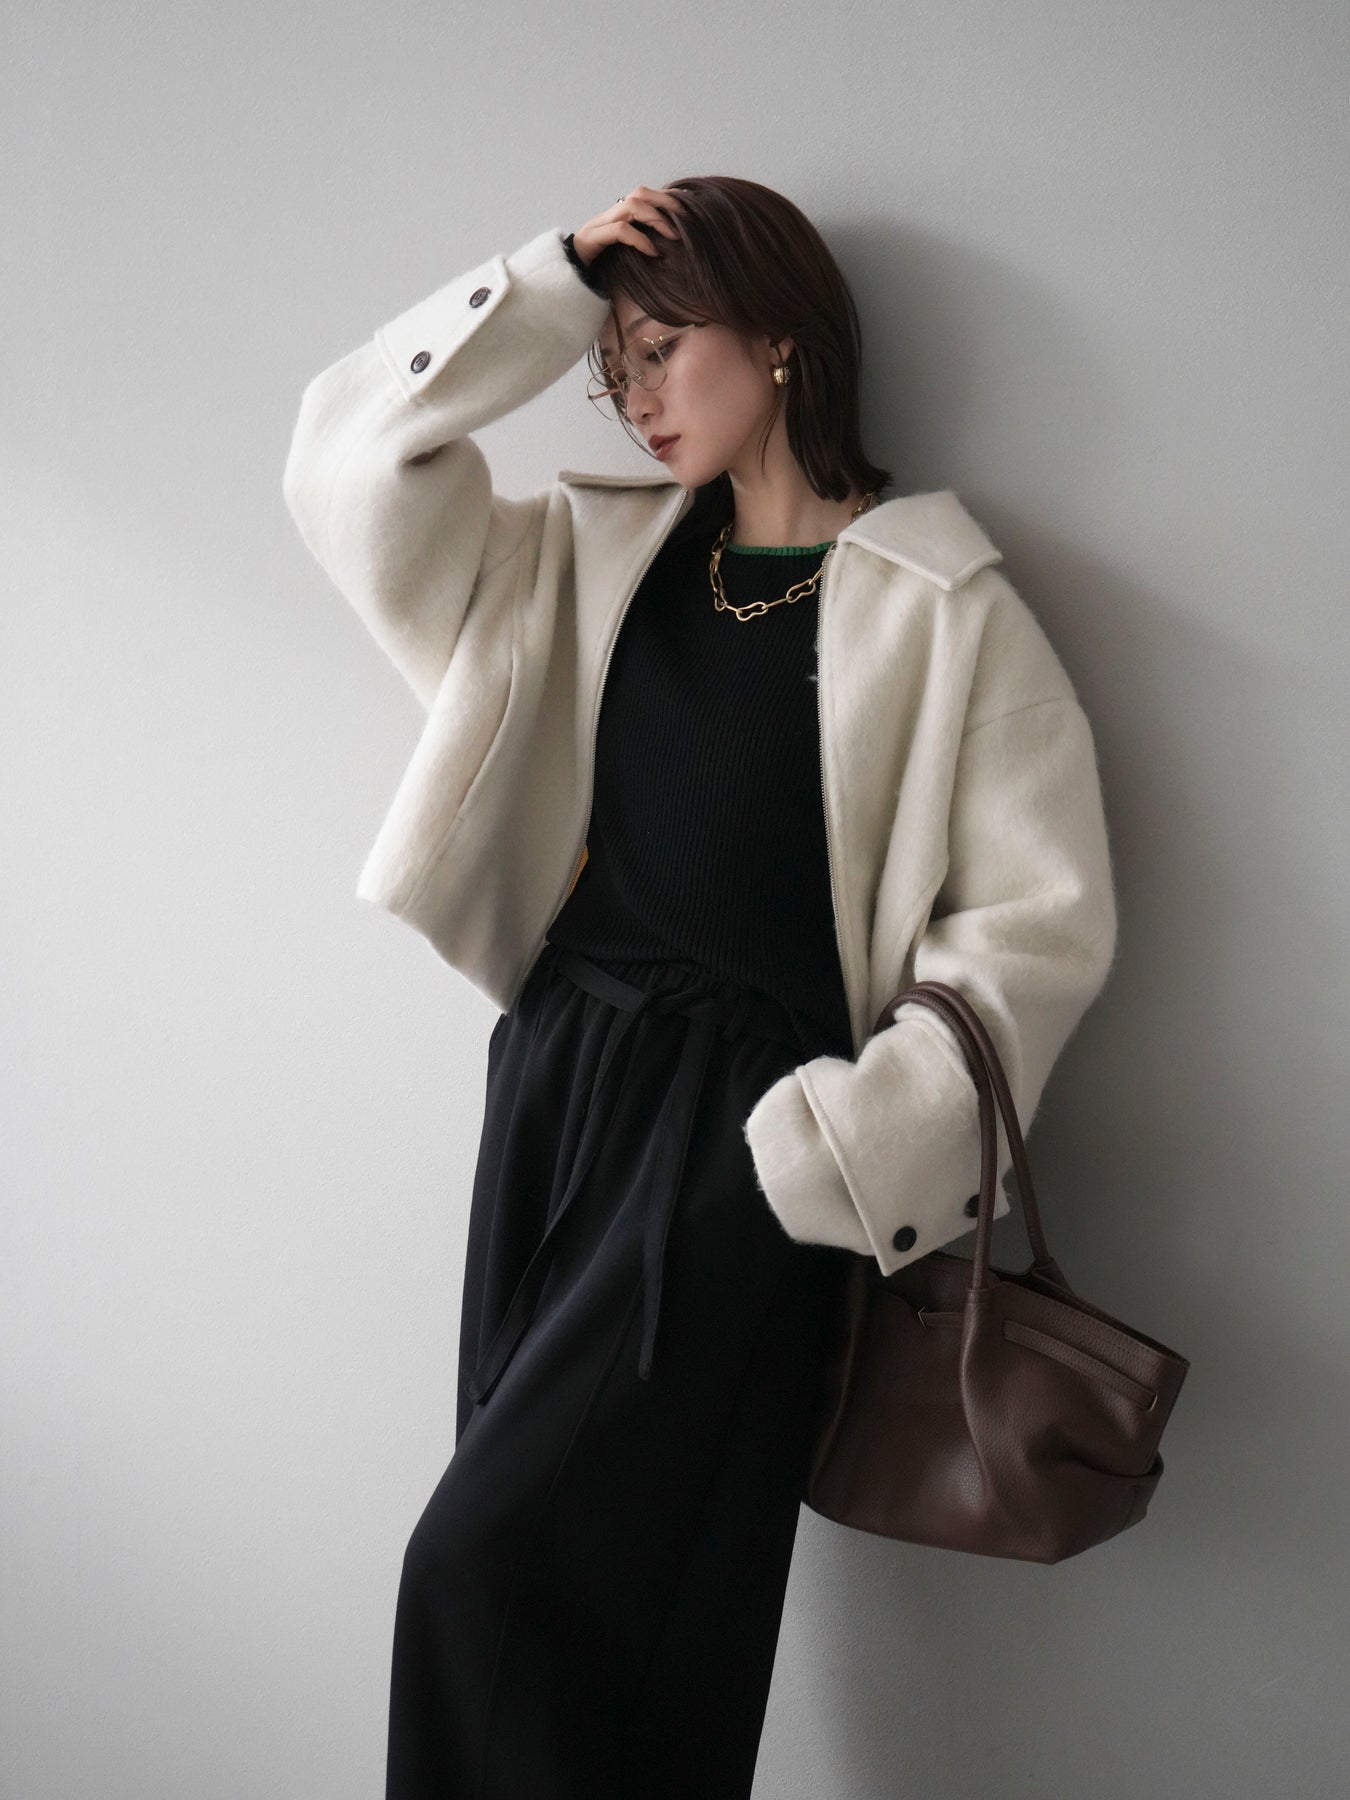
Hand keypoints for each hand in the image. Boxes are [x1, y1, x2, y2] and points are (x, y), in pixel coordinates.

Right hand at [571, 185, 687, 267]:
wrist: (566, 282)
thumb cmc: (599, 272)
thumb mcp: (626, 256)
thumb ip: (642, 245)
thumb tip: (671, 248)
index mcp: (617, 216)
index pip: (645, 194)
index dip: (667, 196)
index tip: (690, 204)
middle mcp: (608, 215)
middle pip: (640, 193)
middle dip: (665, 202)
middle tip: (686, 219)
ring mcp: (599, 225)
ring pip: (631, 206)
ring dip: (656, 218)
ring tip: (672, 236)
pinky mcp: (592, 239)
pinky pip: (621, 231)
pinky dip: (641, 240)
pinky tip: (654, 253)